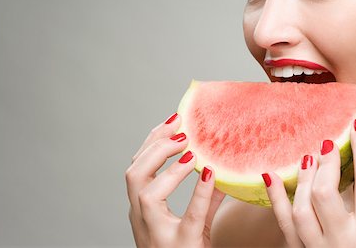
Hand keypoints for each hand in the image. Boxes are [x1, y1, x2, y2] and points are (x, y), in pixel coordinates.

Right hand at [125, 113, 225, 247]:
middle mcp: (142, 219)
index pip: (138, 167)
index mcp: (142, 209)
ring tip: (189, 150)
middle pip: (134, 174)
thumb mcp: (193, 223)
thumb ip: (206, 198)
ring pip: (145, 193)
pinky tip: (209, 174)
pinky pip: (188, 217)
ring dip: (167, 166)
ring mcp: (156, 233)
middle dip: (155, 146)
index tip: (172, 120)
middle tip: (181, 130)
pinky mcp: (179, 245)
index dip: (152, 141)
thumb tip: (221, 169)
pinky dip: (198, 193)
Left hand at [263, 117, 355, 247]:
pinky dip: (275, 197)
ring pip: (301, 208)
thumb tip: (354, 160)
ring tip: (308, 158)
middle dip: (325, 164)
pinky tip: (270, 175)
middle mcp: (345, 242)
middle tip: (326, 144)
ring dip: (303, 178)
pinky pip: (282, 223)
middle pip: (327, 194)